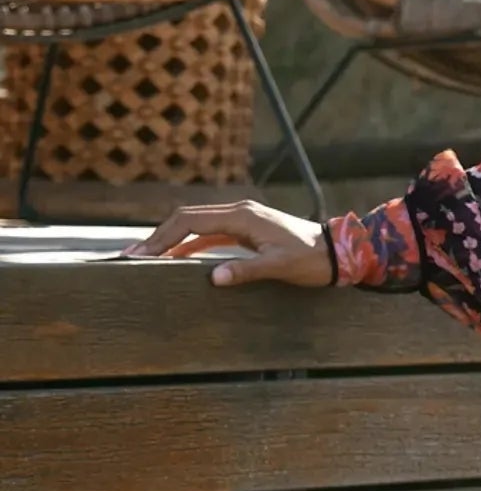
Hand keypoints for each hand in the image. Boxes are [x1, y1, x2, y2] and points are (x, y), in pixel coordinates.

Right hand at [122, 199, 334, 288]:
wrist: (338, 251)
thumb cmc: (311, 258)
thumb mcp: (280, 266)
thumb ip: (247, 270)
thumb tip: (214, 278)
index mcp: (241, 216)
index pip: (189, 222)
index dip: (162, 237)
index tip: (141, 254)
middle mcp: (238, 212)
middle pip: (187, 220)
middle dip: (159, 236)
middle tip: (132, 256)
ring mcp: (242, 220)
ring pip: (196, 226)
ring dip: (172, 240)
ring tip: (147, 258)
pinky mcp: (247, 231)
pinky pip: (210, 235)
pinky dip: (191, 245)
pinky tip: (175, 259)